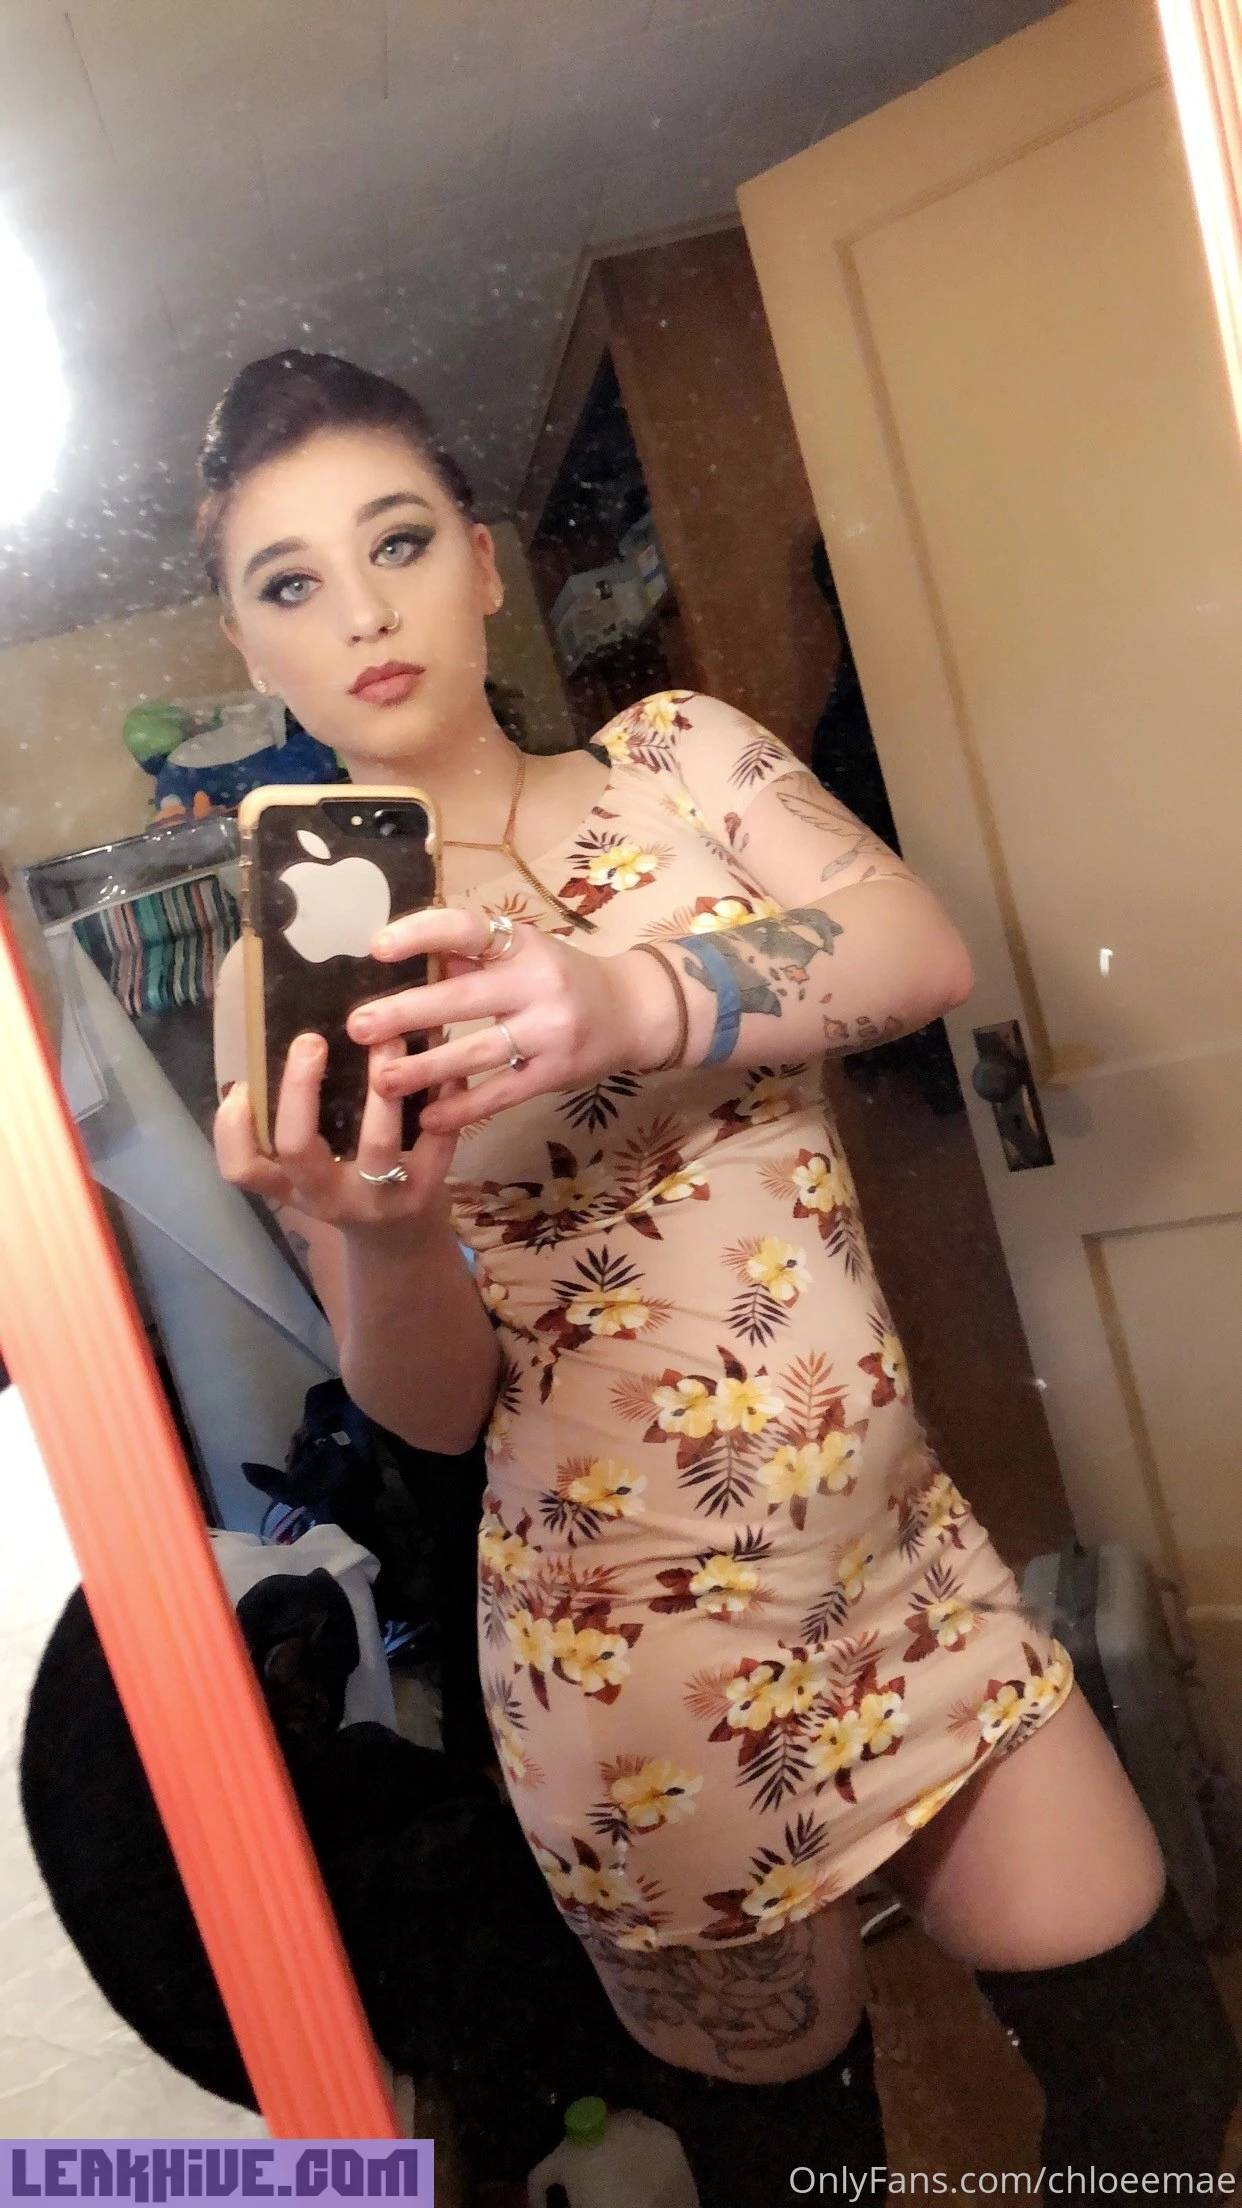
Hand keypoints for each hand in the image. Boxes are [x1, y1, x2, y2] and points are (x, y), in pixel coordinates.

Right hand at [214, 1032, 459, 1233]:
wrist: (402, 1244)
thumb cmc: (347, 1189)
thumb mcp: (310, 1173)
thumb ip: (291, 1127)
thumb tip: (280, 1051)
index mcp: (291, 1186)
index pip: (244, 1169)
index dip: (231, 1130)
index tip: (241, 1085)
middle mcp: (325, 1196)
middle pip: (297, 1147)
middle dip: (300, 1089)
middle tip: (311, 1040)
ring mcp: (375, 1198)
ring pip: (376, 1143)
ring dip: (381, 1088)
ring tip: (389, 1042)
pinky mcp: (423, 1193)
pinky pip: (434, 1144)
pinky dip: (443, 1101)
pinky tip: (446, 1070)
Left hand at [343, 907, 680, 1139]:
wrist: (633, 1012)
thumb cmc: (561, 977)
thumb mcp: (525, 951)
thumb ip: (473, 955)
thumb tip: (415, 958)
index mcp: (523, 943)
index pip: (467, 930)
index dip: (421, 934)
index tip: (375, 947)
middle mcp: (538, 982)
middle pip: (463, 998)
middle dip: (406, 1013)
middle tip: (358, 1027)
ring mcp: (550, 1031)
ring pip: (477, 1052)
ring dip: (425, 1068)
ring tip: (381, 1079)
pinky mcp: (557, 1073)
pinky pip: (503, 1093)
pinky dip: (464, 1107)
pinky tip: (430, 1118)